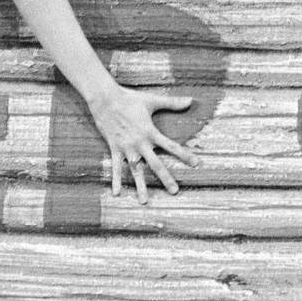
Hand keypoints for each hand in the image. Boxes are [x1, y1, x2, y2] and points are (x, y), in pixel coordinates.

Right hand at [89, 82, 198, 203]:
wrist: (105, 99)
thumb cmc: (129, 98)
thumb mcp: (152, 100)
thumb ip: (172, 103)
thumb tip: (191, 100)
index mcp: (151, 132)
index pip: (171, 146)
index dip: (184, 155)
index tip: (196, 164)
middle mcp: (140, 143)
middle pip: (155, 164)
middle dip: (165, 178)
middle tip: (175, 191)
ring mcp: (126, 148)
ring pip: (135, 170)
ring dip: (140, 186)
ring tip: (144, 201)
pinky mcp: (114, 148)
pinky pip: (115, 167)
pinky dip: (115, 180)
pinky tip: (117, 193)